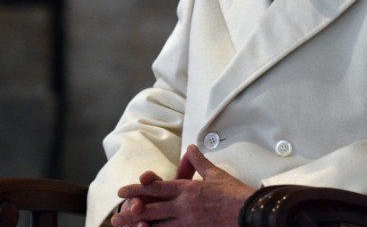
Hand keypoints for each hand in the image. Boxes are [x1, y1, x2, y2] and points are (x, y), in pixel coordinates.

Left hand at [111, 144, 254, 226]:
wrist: (249, 212)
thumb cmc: (234, 194)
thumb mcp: (215, 173)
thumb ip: (199, 161)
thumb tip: (191, 148)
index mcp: (188, 189)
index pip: (157, 188)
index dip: (138, 189)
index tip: (123, 191)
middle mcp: (184, 207)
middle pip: (153, 209)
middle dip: (133, 212)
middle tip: (117, 215)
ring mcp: (188, 223)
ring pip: (159, 226)